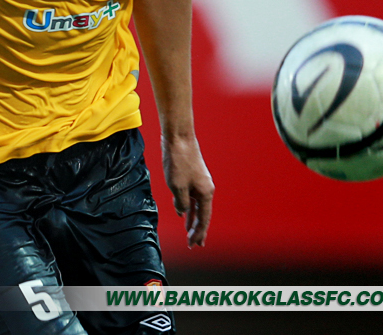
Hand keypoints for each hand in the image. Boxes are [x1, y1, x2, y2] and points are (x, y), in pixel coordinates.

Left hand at [161, 133, 213, 247]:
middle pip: (203, 214)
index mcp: (205, 193)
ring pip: (196, 205)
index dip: (198, 233)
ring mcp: (199, 182)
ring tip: (188, 231)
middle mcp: (205, 189)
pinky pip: (191, 196)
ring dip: (192, 218)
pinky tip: (182, 212)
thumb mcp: (177, 186)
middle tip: (195, 244)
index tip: (193, 245)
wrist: (178, 137)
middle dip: (198, 229)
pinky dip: (188, 206)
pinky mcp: (191, 176)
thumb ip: (181, 203)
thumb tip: (182, 211)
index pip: (203, 219)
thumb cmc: (178, 161)